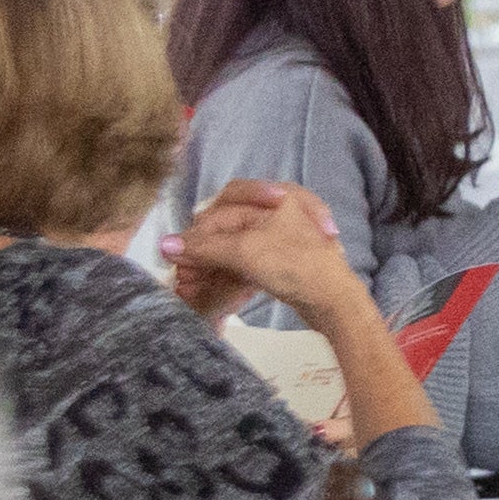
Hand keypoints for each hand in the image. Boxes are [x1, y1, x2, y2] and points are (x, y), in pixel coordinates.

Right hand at [161, 179, 369, 328]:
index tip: (181, 252)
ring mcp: (283, 237)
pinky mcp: (282, 261)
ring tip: (189, 282)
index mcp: (279, 197)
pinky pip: (246, 260)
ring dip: (212, 262)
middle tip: (183, 271)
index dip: (201, 227)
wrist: (334, 302)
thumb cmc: (294, 266)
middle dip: (204, 247)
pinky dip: (226, 271)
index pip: (227, 202)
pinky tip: (209, 284)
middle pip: (229, 222)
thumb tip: (164, 245)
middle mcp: (282, 211)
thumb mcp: (245, 251)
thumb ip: (204, 246)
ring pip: (235, 243)